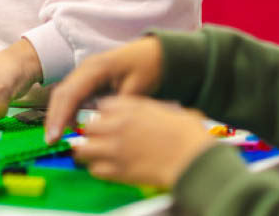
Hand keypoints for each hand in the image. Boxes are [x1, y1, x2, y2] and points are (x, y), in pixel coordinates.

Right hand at [45, 36, 162, 142]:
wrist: (153, 53)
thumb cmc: (147, 66)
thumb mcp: (138, 86)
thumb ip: (118, 107)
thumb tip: (101, 127)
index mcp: (96, 68)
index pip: (71, 93)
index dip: (60, 116)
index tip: (55, 137)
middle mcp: (85, 68)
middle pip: (61, 93)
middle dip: (53, 118)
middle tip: (51, 142)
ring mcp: (84, 72)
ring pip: (63, 95)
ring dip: (58, 116)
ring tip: (56, 139)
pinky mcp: (87, 79)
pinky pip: (71, 95)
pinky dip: (67, 111)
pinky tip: (70, 127)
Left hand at [73, 95, 215, 188]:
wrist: (193, 158)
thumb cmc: (187, 134)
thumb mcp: (165, 110)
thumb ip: (145, 110)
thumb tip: (143, 114)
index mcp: (130, 108)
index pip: (102, 107)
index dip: (105, 115)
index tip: (109, 121)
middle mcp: (118, 125)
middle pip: (90, 127)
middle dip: (94, 134)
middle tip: (101, 140)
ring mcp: (115, 149)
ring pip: (85, 149)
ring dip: (90, 152)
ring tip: (99, 156)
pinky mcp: (118, 171)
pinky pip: (95, 170)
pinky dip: (99, 170)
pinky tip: (109, 169)